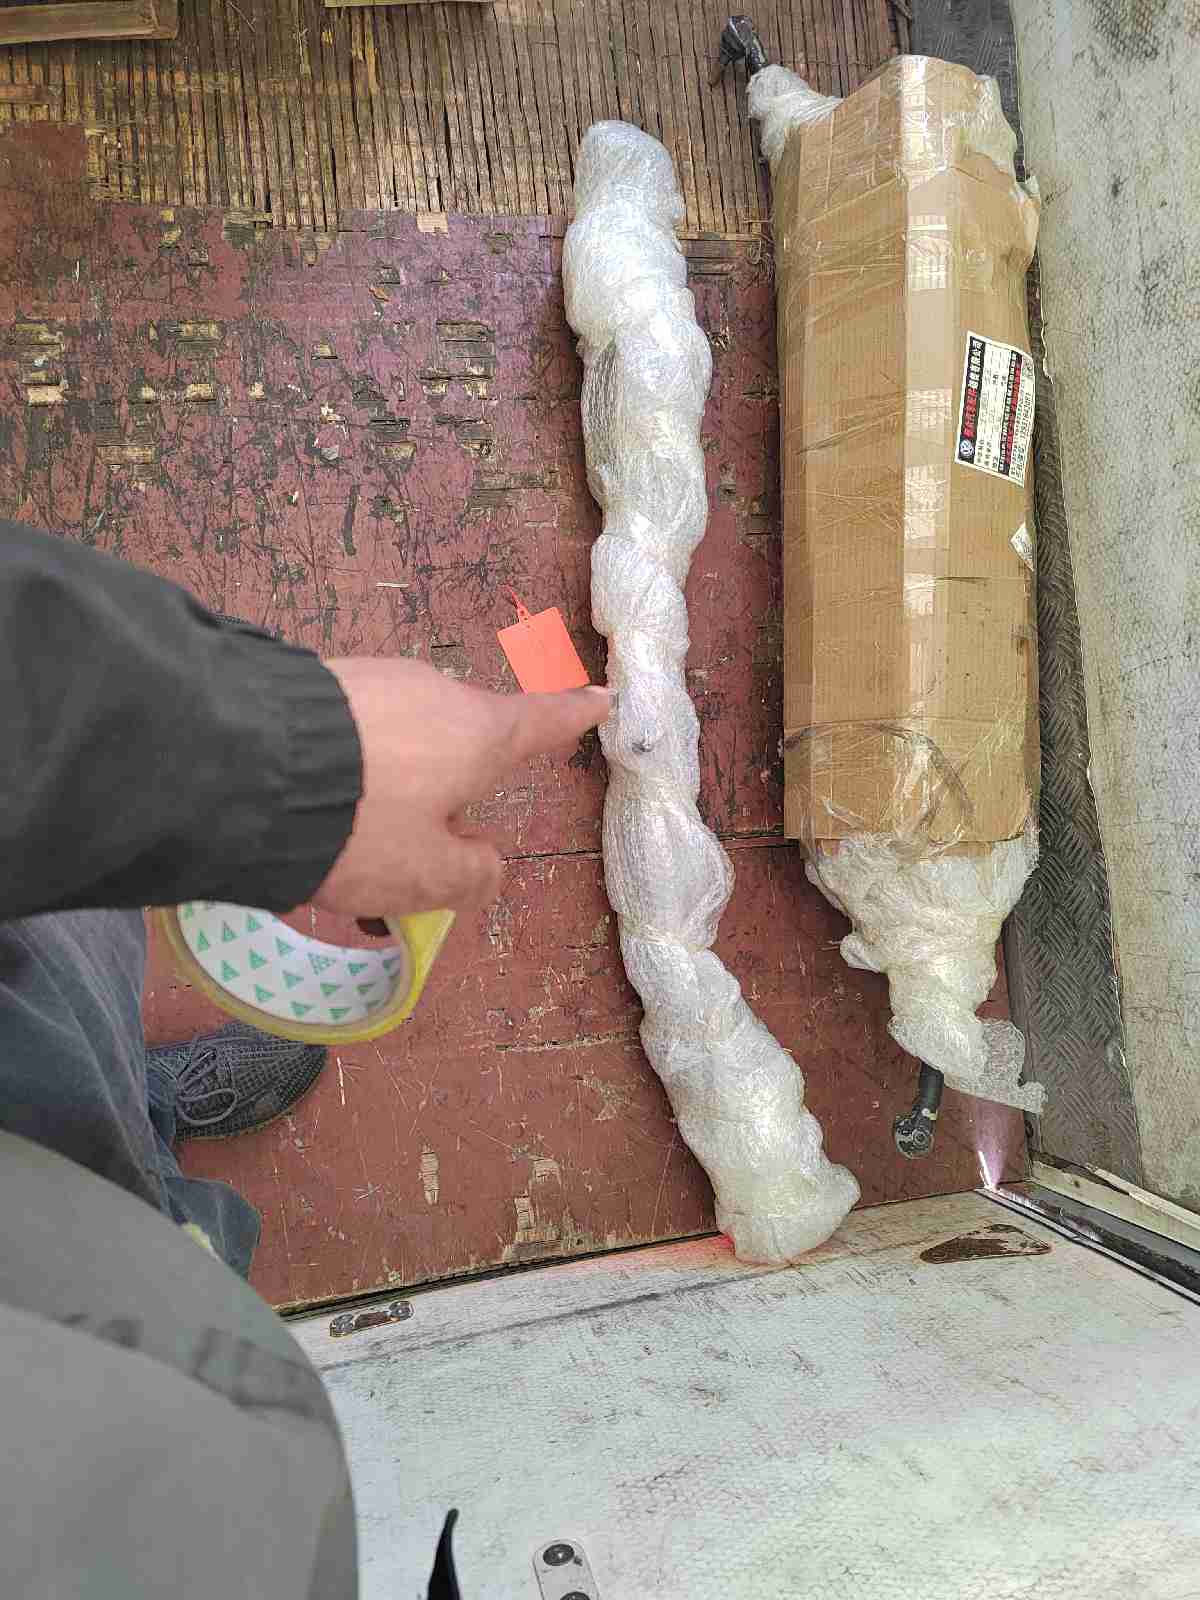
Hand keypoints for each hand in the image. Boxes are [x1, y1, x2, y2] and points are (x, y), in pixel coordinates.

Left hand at [315, 658, 611, 917]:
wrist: (242, 766)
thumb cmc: (360, 826)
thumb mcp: (427, 877)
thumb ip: (472, 875)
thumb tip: (482, 861)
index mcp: (479, 734)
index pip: (543, 724)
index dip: (574, 718)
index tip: (602, 697)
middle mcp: (436, 693)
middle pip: (459, 745)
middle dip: (442, 794)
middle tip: (400, 857)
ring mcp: (376, 678)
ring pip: (399, 743)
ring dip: (385, 790)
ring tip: (337, 849)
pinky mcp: (321, 678)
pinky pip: (353, 731)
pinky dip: (346, 770)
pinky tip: (306, 808)